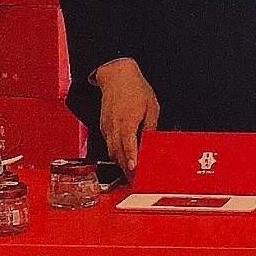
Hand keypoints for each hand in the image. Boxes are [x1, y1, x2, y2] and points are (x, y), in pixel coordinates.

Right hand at [93, 58, 158, 176]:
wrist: (117, 76)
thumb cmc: (135, 89)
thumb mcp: (151, 107)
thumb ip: (150, 127)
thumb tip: (152, 142)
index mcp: (127, 121)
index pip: (128, 144)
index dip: (131, 158)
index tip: (134, 168)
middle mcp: (114, 126)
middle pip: (118, 153)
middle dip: (126, 168)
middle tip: (135, 179)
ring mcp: (107, 127)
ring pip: (112, 151)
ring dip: (120, 163)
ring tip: (130, 172)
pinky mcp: (104, 126)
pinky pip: (109, 144)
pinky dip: (115, 153)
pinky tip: (123, 157)